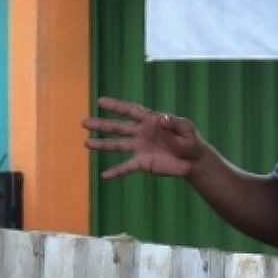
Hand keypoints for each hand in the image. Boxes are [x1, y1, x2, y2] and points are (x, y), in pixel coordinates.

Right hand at [83, 97, 207, 181]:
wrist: (193, 161)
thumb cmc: (190, 141)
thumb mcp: (187, 129)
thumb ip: (174, 123)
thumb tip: (160, 119)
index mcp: (150, 121)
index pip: (131, 111)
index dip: (116, 106)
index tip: (101, 101)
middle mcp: (141, 133)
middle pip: (118, 128)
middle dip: (101, 124)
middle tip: (84, 122)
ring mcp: (140, 148)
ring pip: (117, 145)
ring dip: (102, 145)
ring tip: (86, 143)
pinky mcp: (142, 163)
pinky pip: (126, 167)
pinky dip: (115, 172)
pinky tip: (104, 176)